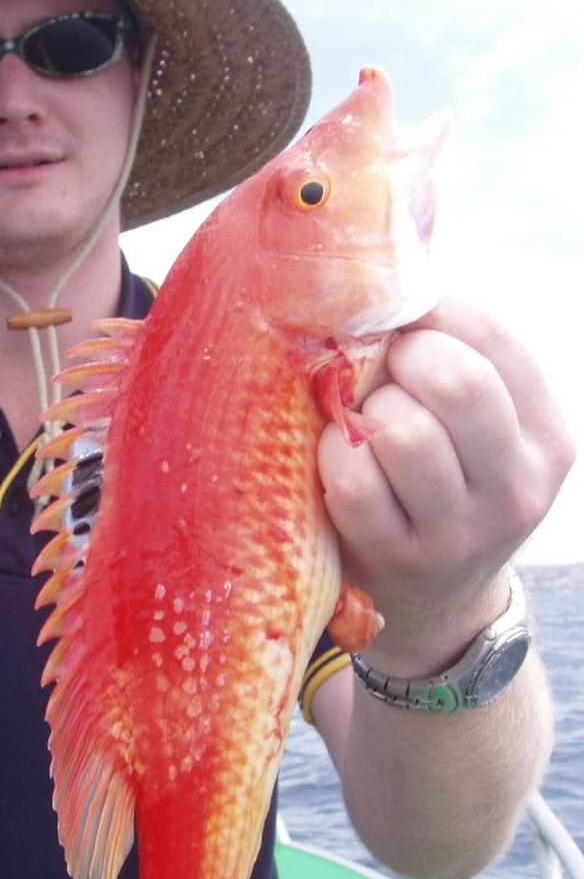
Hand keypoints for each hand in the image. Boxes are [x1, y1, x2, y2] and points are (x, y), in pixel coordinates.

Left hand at [317, 296, 574, 674]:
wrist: (432, 604)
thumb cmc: (438, 486)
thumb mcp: (475, 432)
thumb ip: (453, 362)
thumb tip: (387, 274)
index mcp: (545, 433)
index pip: (490, 335)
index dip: (428, 314)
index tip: (401, 326)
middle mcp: (517, 484)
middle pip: (455, 379)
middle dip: (398, 361)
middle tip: (379, 376)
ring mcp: (461, 530)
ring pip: (403, 431)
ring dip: (364, 414)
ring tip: (361, 425)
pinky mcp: (401, 561)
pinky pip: (355, 482)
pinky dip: (332, 456)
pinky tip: (336, 459)